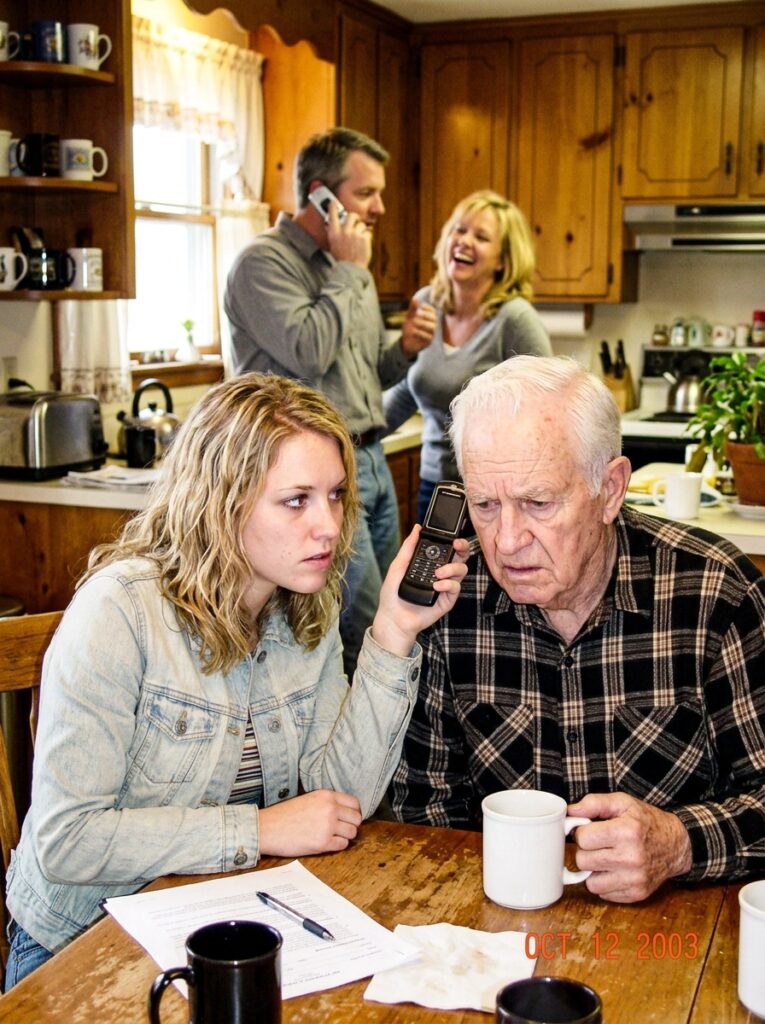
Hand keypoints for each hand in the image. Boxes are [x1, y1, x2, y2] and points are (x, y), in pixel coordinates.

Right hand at [258, 789, 361, 856]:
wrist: (267, 828)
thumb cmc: (285, 815)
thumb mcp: (309, 799)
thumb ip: (327, 802)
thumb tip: (345, 811)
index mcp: (326, 795)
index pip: (355, 803)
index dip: (353, 812)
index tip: (349, 818)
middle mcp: (330, 809)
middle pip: (356, 818)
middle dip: (351, 825)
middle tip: (341, 829)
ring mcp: (327, 826)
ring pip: (352, 833)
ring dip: (344, 836)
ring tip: (332, 836)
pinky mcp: (323, 843)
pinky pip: (343, 845)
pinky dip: (337, 846)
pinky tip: (326, 843)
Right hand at [326, 204, 371, 267]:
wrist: (351, 269)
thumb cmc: (343, 258)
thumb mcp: (333, 245)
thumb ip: (335, 234)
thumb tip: (333, 225)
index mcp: (334, 233)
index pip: (332, 216)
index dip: (333, 207)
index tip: (333, 202)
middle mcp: (343, 232)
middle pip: (351, 215)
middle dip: (355, 218)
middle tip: (356, 222)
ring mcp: (354, 234)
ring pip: (361, 224)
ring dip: (362, 231)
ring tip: (359, 241)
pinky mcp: (364, 238)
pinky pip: (368, 232)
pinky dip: (367, 238)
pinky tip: (363, 245)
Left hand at [370, 526, 468, 656]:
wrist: (393, 617)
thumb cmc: (392, 593)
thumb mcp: (398, 566)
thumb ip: (409, 547)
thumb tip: (417, 528)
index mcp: (431, 563)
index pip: (447, 548)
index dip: (453, 540)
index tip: (452, 536)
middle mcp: (441, 573)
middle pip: (460, 557)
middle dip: (462, 548)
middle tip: (456, 545)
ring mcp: (445, 586)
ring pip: (461, 570)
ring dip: (452, 568)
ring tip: (438, 573)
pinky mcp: (447, 600)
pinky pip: (455, 588)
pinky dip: (448, 584)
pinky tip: (436, 586)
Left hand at [400, 298, 436, 356]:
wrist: (405, 342)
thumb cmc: (409, 328)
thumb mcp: (409, 317)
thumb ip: (413, 308)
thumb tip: (415, 299)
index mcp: (429, 318)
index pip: (433, 311)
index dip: (428, 308)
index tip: (421, 306)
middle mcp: (432, 325)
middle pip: (434, 319)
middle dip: (425, 315)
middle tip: (417, 314)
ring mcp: (431, 334)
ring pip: (432, 327)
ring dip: (423, 323)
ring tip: (414, 322)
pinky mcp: (429, 342)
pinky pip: (428, 337)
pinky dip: (421, 333)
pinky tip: (414, 331)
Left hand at [568, 792, 692, 902]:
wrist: (676, 844)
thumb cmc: (646, 821)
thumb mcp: (623, 802)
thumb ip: (594, 803)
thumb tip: (570, 812)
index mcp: (627, 832)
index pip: (583, 838)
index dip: (582, 832)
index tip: (590, 830)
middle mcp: (632, 858)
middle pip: (583, 861)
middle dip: (585, 851)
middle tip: (598, 844)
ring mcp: (635, 879)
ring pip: (590, 883)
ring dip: (593, 871)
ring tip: (605, 858)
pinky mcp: (637, 894)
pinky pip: (604, 894)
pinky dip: (605, 883)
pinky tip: (614, 870)